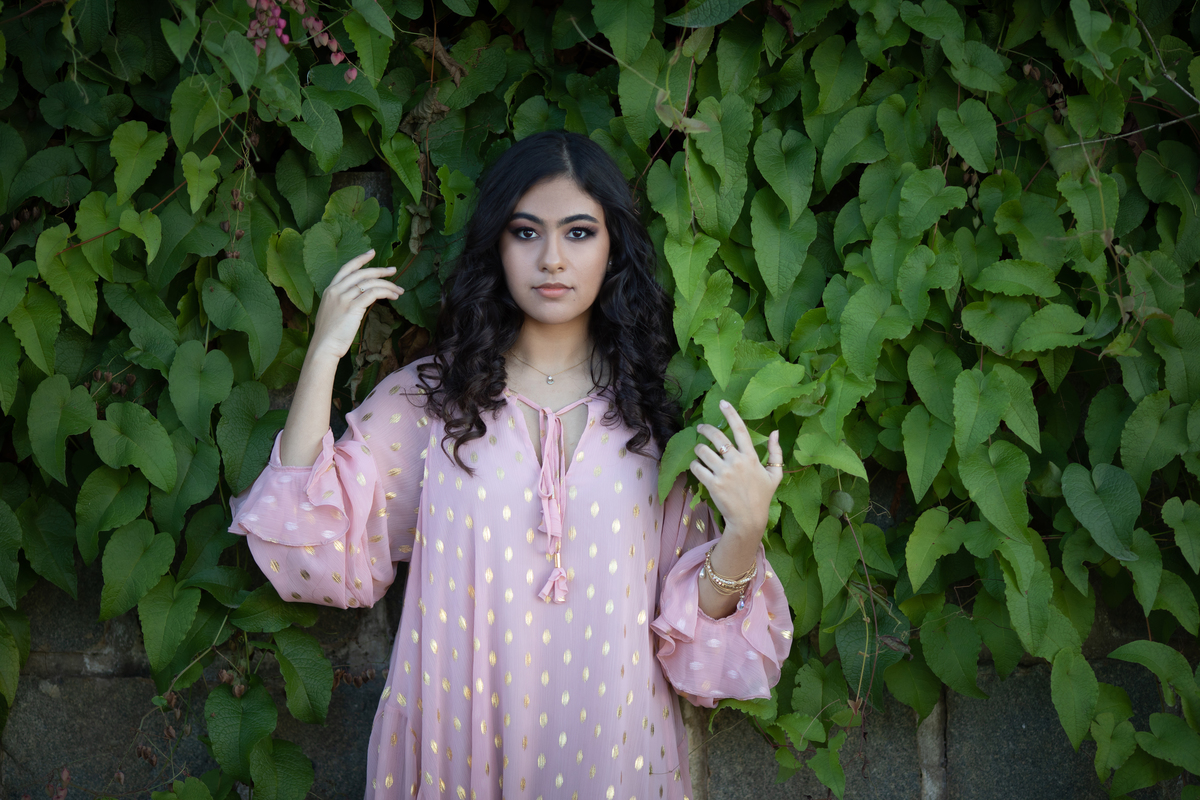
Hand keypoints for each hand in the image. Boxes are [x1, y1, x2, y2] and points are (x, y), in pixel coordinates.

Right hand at [308, 249, 402, 361]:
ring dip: (387, 284)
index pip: (347, 268)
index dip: (360, 259)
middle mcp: (336, 291)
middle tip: (393, 270)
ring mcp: (344, 298)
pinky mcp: (353, 307)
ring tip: (399, 289)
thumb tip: (359, 299)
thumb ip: (342, 302)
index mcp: (330, 290)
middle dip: (380, 270)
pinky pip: (373, 294)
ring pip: (370, 283)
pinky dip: (386, 293)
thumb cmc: (329, 334)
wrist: (323, 346)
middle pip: (362, 273)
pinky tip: (393, 297)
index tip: (371, 252)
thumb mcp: (332, 312)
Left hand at [689, 400, 783, 538]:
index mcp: (751, 457)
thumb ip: (776, 452)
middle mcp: (737, 462)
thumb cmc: (762, 497)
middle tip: (700, 428)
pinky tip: (697, 466)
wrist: (749, 519)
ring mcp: (724, 473)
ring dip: (698, 448)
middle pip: (716, 437)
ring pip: (703, 451)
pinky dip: (694, 465)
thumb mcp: (775, 475)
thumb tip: (775, 432)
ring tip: (699, 451)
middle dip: (705, 429)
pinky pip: (697, 468)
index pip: (740, 430)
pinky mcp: (713, 484)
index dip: (731, 414)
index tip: (722, 402)